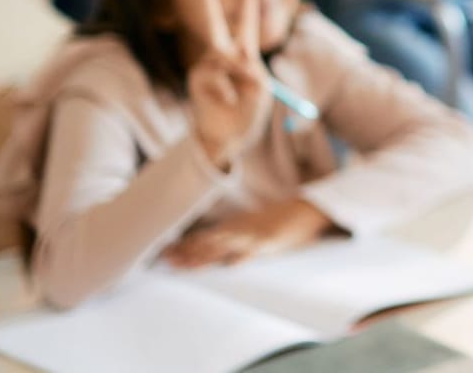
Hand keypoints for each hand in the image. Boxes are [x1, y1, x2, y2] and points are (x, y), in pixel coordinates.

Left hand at [162, 199, 334, 269]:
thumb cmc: (284, 221)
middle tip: (164, 260)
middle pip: (208, 243)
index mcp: (236, 227)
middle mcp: (240, 230)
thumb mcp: (259, 232)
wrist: (308, 209)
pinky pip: (248, 247)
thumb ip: (242, 246)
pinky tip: (223, 260)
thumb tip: (229, 263)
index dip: (185, 246)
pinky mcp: (267, 239)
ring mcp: (252, 235)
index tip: (165, 253)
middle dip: (185, 252)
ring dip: (201, 256)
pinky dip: (236, 252)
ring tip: (181, 264)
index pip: (204, 238)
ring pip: (222, 247)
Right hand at [185, 0, 271, 170]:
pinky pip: (214, 76)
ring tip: (241, 89)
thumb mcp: (261, 91)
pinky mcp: (197, 80)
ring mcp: (207, 67)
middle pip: (214, 25)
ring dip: (235, 68)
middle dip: (207, 2)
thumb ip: (252, 72)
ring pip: (220, 53)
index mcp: (244, 57)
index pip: (245, 28)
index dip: (248, 9)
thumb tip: (237, 61)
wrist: (228, 139)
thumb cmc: (247, 115)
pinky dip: (226, 89)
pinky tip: (229, 101)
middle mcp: (222, 58)